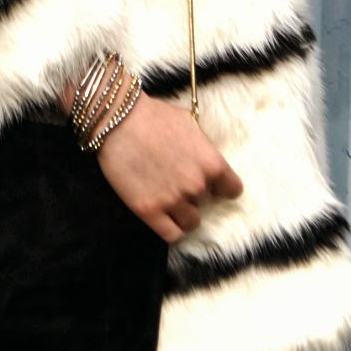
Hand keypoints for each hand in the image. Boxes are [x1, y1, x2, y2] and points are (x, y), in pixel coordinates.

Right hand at [96, 92, 242, 242]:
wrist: (117, 120)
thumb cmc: (154, 116)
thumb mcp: (190, 124)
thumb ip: (203, 149)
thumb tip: (207, 161)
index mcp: (212, 163)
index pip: (233, 190)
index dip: (221, 187)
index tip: (212, 185)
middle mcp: (197, 185)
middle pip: (207, 203)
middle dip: (194, 193)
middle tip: (176, 179)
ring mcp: (173, 200)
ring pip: (191, 222)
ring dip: (183, 212)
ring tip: (168, 197)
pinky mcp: (149, 211)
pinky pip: (172, 234)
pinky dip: (170, 227)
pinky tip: (162, 215)